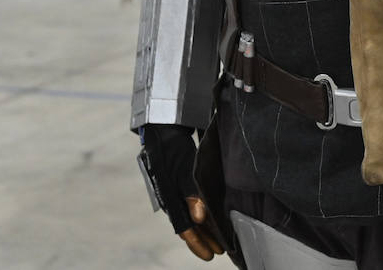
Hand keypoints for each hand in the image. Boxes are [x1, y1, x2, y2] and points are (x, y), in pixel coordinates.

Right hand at [138, 125, 224, 260]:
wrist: (163, 128)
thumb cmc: (173, 147)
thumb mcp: (184, 169)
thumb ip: (192, 193)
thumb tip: (199, 219)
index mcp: (169, 198)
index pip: (184, 227)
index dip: (197, 243)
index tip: (211, 254)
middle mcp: (170, 198)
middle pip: (188, 225)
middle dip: (204, 239)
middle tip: (219, 250)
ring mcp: (173, 191)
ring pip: (190, 216)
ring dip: (203, 229)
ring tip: (218, 238)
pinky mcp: (178, 183)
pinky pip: (190, 205)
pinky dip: (201, 214)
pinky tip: (209, 217)